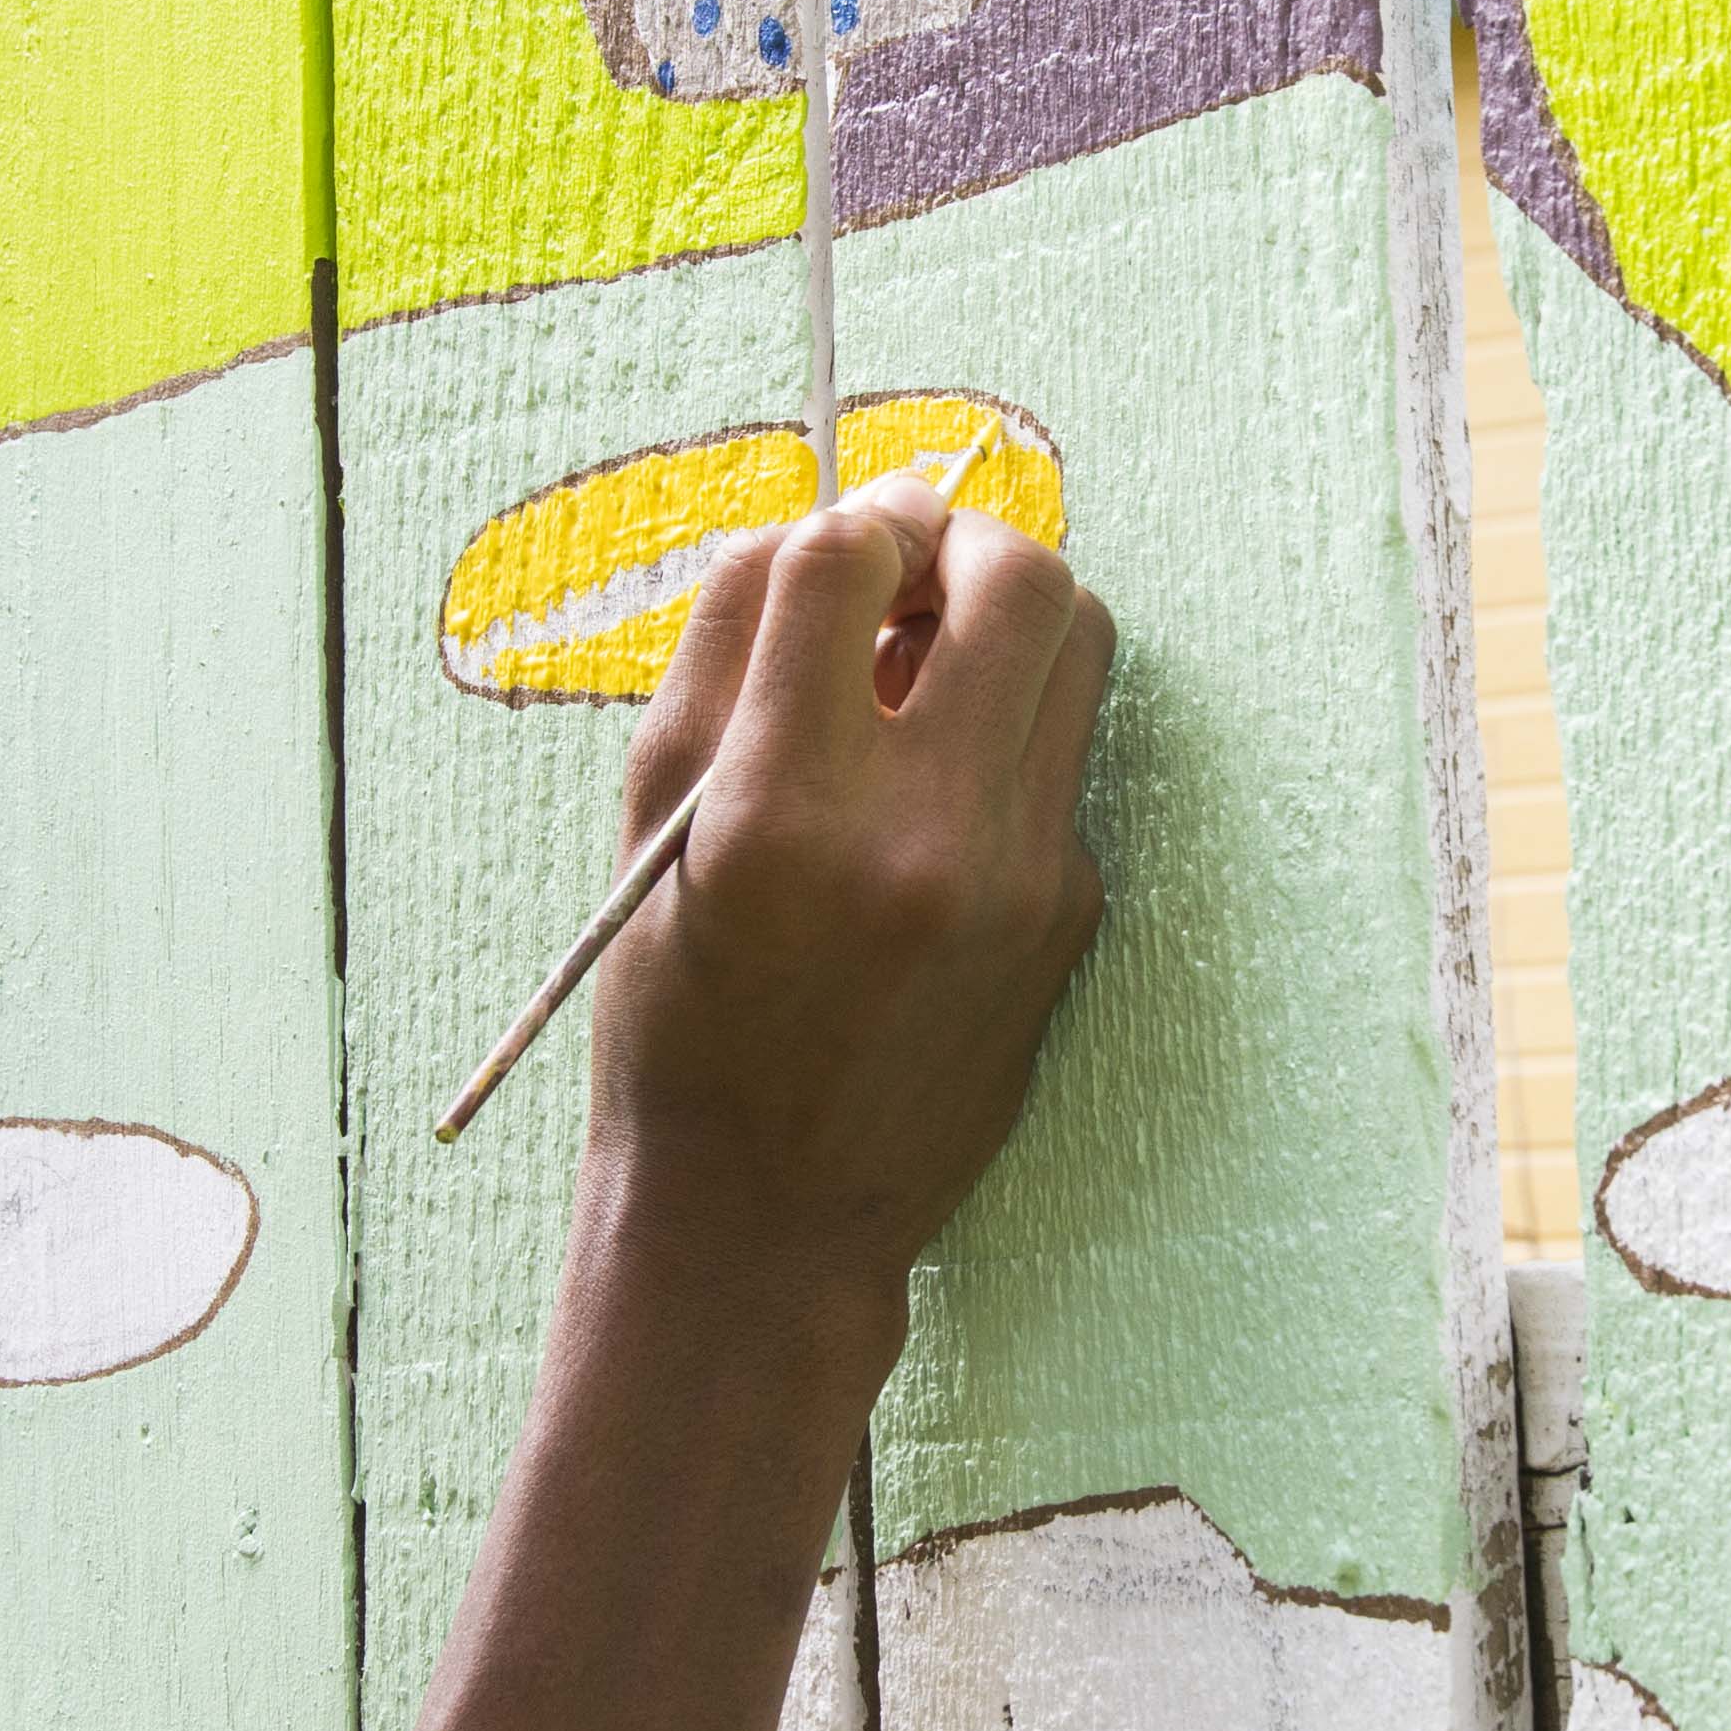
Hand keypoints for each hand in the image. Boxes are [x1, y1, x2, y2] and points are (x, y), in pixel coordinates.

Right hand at [579, 477, 1109, 1347]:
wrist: (768, 1211)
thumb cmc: (677, 1011)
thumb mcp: (651, 824)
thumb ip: (726, 652)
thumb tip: (837, 519)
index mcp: (777, 808)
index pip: (847, 561)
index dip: (853, 519)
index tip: (851, 537)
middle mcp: (917, 837)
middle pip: (1017, 576)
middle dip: (968, 540)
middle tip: (917, 572)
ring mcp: (1018, 878)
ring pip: (1080, 649)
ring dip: (1012, 620)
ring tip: (933, 668)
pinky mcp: (1073, 913)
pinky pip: (1066, 759)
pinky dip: (1009, 738)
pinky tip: (938, 801)